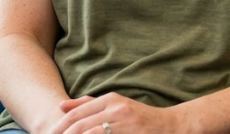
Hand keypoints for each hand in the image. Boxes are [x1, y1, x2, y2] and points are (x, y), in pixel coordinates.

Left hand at [52, 93, 183, 133]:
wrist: (171, 126)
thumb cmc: (141, 119)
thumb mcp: (116, 106)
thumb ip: (89, 104)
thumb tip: (61, 106)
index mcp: (110, 99)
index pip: (75, 114)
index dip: (58, 128)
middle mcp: (115, 108)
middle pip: (78, 125)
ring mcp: (122, 121)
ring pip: (88, 133)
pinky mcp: (129, 132)